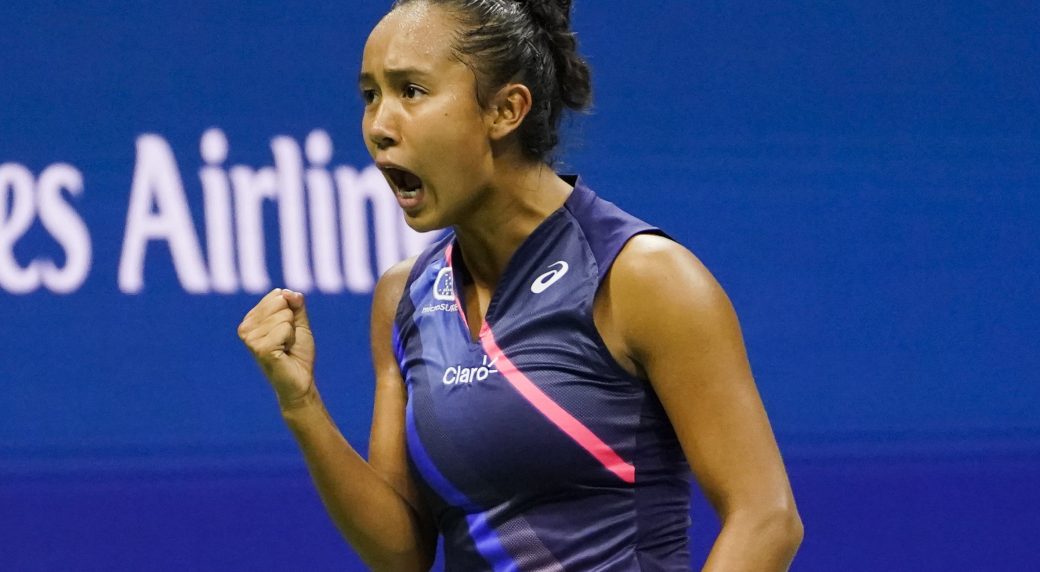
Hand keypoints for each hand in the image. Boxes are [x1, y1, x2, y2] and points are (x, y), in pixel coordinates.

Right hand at [238, 288, 315, 405]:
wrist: (301, 379)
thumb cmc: (298, 353)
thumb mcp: (299, 323)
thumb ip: (296, 305)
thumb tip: (287, 292)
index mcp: (252, 319)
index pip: (277, 295)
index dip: (291, 313)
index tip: (287, 331)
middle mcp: (246, 327)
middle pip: (280, 302)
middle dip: (291, 322)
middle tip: (287, 341)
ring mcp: (250, 338)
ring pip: (283, 316)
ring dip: (291, 332)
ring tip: (285, 348)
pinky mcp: (259, 348)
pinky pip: (284, 328)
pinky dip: (290, 339)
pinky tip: (284, 352)